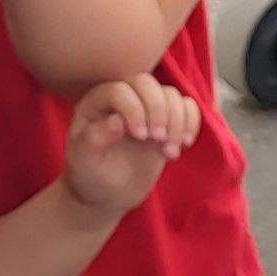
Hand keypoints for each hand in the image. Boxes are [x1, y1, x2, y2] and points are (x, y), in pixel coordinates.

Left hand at [59, 74, 199, 212]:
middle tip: (158, 139)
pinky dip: (190, 123)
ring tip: (170, 152)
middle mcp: (121, 98)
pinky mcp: (166, 119)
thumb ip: (95, 138)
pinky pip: (186, 106)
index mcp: (96, 102)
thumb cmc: (91, 174)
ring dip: (177, 121)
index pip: (120, 90)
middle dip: (158, 110)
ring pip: (170, 94)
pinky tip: (183, 145)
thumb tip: (117, 120)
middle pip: (147, 83)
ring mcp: (145, 107)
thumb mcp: (85, 160)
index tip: (140, 137)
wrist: (109, 192)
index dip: (134, 109)